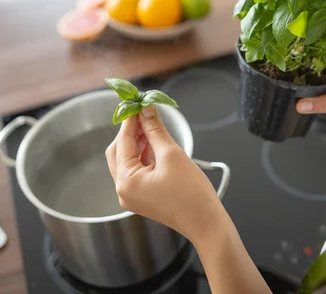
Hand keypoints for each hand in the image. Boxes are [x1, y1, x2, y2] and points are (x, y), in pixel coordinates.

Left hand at [105, 106, 227, 243]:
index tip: (136, 103)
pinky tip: (155, 145)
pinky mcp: (142, 198)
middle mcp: (123, 190)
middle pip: (119, 151)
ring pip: (127, 161)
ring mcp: (131, 196)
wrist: (206, 223)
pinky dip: (143, 156)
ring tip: (153, 127)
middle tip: (145, 113)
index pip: (122, 141)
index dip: (130, 120)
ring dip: (138, 143)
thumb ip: (155, 129)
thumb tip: (146, 109)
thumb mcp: (172, 154)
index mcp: (126, 181)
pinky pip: (136, 171)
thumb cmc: (192, 193)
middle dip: (131, 131)